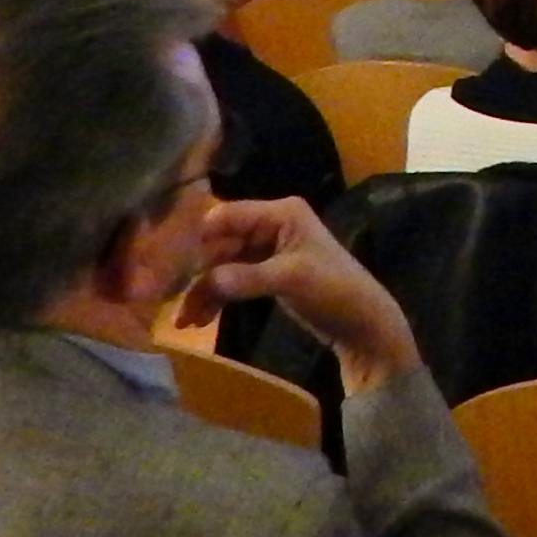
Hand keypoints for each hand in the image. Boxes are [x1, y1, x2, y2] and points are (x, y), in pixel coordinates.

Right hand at [184, 195, 419, 387]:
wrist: (363, 323)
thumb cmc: (333, 290)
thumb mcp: (290, 279)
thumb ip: (246, 278)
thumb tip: (203, 281)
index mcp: (281, 213)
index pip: (230, 215)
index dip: (202, 237)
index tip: (173, 264)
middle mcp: (272, 225)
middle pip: (222, 242)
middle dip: (199, 272)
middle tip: (174, 300)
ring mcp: (269, 251)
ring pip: (224, 265)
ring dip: (204, 290)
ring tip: (185, 321)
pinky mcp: (267, 275)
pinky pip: (233, 280)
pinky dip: (217, 297)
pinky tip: (200, 319)